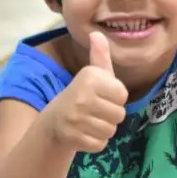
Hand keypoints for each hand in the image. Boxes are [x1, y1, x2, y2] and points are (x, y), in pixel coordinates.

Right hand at [45, 32, 127, 152]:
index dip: (115, 98)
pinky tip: (84, 133)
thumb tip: (97, 33)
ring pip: (111, 130)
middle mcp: (82, 96)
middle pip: (120, 114)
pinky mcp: (74, 138)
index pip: (123, 95)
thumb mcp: (91, 75)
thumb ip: (100, 57)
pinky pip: (101, 144)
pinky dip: (95, 142)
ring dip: (103, 129)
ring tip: (89, 121)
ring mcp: (76, 119)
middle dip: (110, 115)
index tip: (101, 96)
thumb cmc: (81, 95)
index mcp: (89, 77)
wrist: (53, 122)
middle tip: (94, 111)